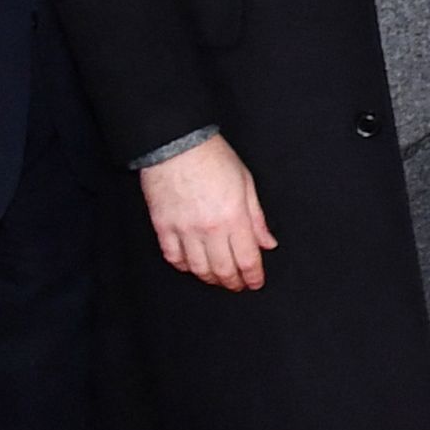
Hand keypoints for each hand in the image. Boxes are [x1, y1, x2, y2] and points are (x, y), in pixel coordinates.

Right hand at [141, 134, 273, 290]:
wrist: (176, 144)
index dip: (253, 276)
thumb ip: (257, 218)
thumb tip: (268, 243)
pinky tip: (191, 266)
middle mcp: (209, 229)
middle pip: (223, 269)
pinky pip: (173, 256)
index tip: (255, 283)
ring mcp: (183, 229)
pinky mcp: (162, 226)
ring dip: (210, 278)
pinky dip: (183, 266)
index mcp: (234, 218)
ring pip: (198, 268)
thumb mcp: (246, 184)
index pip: (247, 259)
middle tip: (238, 285)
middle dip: (233, 282)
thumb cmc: (213, 158)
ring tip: (217, 279)